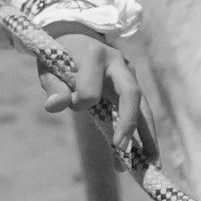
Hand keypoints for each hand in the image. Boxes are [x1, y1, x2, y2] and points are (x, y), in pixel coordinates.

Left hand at [40, 35, 152, 161]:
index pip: (90, 91)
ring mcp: (129, 74)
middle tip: (121, 150)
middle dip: (128, 123)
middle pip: (131, 94)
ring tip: (152, 165)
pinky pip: (141, 112)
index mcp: (95, 54)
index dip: (78, 103)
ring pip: (143, 107)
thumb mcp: (48, 66)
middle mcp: (118, 63)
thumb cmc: (59, 54)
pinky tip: (146, 158)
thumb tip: (55, 106)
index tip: (69, 103)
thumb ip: (53, 86)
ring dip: (148, 136)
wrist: (77, 35)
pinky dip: (144, 135)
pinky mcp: (133, 86)